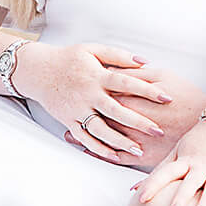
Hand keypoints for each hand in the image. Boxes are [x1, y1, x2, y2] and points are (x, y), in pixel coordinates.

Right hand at [15, 42, 172, 163]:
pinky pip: (85, 139)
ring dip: (120, 141)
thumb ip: (119, 56)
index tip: (167, 98)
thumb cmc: (69, 58)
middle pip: (117, 110)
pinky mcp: (69, 121)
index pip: (127, 83)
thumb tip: (145, 61)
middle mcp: (88, 94)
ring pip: (101, 130)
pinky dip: (99, 149)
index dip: (148, 90)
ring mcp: (77, 110)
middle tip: (159, 131)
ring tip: (139, 150)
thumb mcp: (93, 50)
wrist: (39, 71)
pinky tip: (115, 156)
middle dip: (139, 122)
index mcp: (97, 75)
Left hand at [64, 65, 205, 167]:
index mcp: (132, 98)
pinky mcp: (142, 156)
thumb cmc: (185, 96)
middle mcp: (129, 120)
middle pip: (98, 116)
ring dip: (84, 135)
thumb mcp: (162, 76)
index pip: (103, 93)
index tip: (74, 87)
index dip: (88, 90)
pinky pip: (115, 157)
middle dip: (80, 113)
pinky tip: (88, 152)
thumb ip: (136, 72)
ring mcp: (134, 140)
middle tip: (63, 110)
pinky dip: (100, 154)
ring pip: (102, 138)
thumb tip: (116, 67)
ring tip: (67, 134)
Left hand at [134, 119, 205, 205]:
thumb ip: (160, 171)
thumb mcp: (179, 150)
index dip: (152, 185)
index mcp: (185, 159)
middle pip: (189, 183)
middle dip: (181, 198)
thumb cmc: (202, 139)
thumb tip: (134, 190)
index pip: (165, 172)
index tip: (141, 199)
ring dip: (205, 200)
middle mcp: (201, 164)